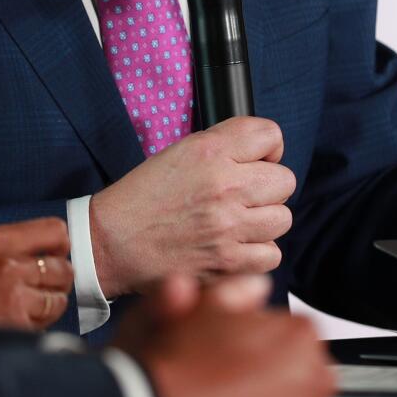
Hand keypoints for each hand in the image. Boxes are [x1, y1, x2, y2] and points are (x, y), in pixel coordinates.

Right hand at [0, 216, 72, 330]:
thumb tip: (25, 245)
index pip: (54, 232)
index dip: (60, 243)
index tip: (55, 251)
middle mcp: (11, 267)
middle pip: (62, 268)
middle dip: (57, 277)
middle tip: (46, 282)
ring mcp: (16, 298)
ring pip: (58, 299)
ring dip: (50, 302)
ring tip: (35, 303)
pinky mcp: (16, 325)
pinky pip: (44, 323)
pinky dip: (38, 322)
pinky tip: (23, 320)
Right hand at [88, 117, 294, 295]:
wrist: (111, 243)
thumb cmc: (141, 198)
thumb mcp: (178, 153)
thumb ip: (221, 148)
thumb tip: (261, 156)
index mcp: (209, 151)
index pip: (270, 135)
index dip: (267, 149)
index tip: (257, 161)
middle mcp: (224, 185)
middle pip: (284, 180)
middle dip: (267, 188)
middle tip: (243, 196)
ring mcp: (229, 226)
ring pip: (282, 218)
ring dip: (264, 222)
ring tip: (237, 224)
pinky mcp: (229, 262)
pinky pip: (272, 254)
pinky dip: (257, 254)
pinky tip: (234, 247)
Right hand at [112, 274, 332, 396]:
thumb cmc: (172, 357)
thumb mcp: (198, 304)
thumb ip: (237, 290)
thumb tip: (260, 286)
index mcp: (299, 334)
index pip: (296, 336)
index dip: (263, 342)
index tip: (236, 351)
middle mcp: (316, 378)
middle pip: (307, 376)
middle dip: (280, 379)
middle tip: (234, 382)